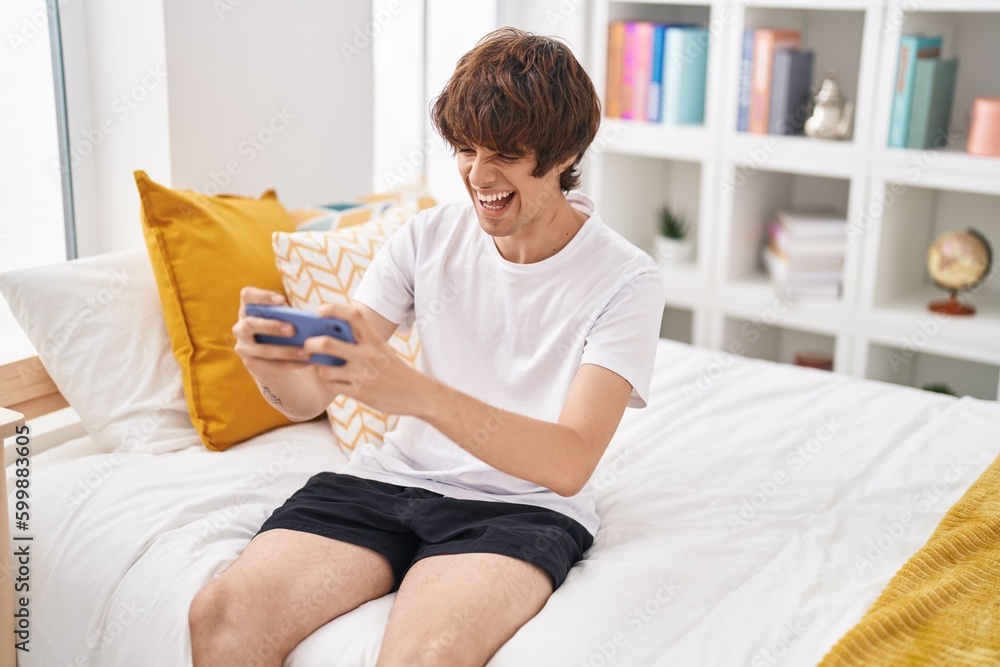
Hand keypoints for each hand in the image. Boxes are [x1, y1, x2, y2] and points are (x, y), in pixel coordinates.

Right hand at [232, 287, 308, 381]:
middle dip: (272, 327)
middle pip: (250, 324)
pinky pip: (271, 366)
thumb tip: (307, 318)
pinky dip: (292, 364)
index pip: (247, 296)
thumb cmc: (281, 329)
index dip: (261, 296)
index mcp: (249, 309)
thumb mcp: (284, 319)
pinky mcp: (251, 364)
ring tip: (307, 352)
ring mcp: (243, 347)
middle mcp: (241, 327)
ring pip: (263, 350)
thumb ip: (289, 315)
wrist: (273, 358)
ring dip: (287, 351)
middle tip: (293, 330)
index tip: (281, 300)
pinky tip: (307, 362)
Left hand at [303, 302, 430, 415]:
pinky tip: (332, 381)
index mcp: (374, 340)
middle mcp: (367, 355)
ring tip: (321, 367)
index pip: (353, 316)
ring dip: (318, 368)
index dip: (334, 309)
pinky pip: (332, 386)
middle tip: (307, 346)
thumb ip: (361, 341)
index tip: (319, 310)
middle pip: (327, 343)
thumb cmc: (395, 369)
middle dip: (310, 344)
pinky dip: (328, 383)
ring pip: (324, 368)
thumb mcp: (382, 350)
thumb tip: (330, 334)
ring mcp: (363, 374)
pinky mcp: (360, 392)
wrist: (417, 394)